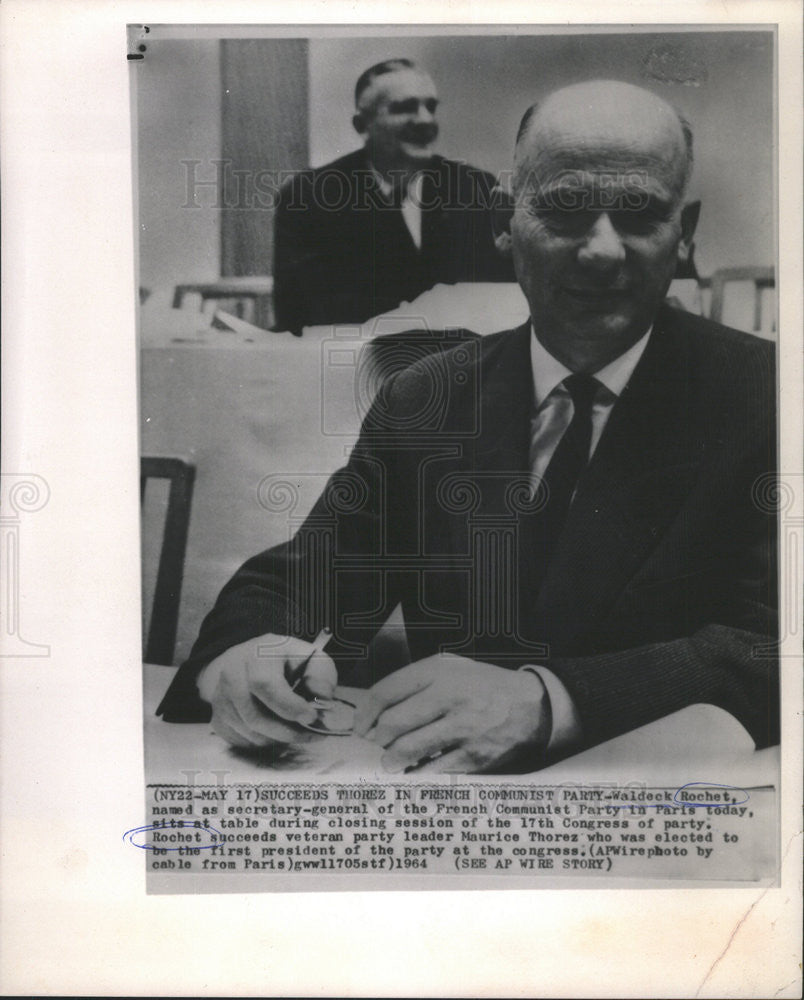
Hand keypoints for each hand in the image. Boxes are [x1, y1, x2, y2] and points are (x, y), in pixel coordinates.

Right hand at [197, 634, 336, 747]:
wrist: (251, 660)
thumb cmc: (286, 661)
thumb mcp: (310, 657)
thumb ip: (321, 675)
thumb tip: (323, 698)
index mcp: (257, 655)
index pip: (265, 685)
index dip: (289, 706)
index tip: (312, 717)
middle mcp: (231, 675)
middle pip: (254, 716)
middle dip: (286, 731)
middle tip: (309, 735)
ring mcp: (220, 698)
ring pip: (248, 732)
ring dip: (276, 739)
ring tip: (296, 732)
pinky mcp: (217, 717)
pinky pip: (239, 741)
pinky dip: (261, 743)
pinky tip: (276, 732)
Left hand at [353, 654, 549, 772]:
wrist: (532, 705)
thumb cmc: (482, 687)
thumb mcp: (450, 668)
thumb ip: (415, 684)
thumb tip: (376, 714)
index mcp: (439, 671)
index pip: (386, 692)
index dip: (365, 713)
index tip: (361, 726)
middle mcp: (450, 696)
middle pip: (392, 723)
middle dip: (378, 739)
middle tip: (378, 744)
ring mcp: (463, 727)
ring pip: (408, 749)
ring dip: (391, 760)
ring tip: (390, 762)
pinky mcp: (474, 756)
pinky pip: (432, 771)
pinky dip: (416, 775)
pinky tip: (413, 772)